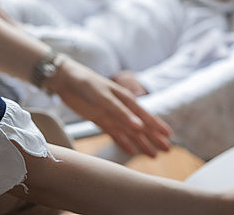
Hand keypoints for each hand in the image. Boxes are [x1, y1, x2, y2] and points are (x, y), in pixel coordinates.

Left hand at [46, 56, 172, 156]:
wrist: (65, 79)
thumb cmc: (86, 83)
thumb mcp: (104, 97)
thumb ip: (121, 112)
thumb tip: (140, 127)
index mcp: (125, 99)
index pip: (145, 116)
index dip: (157, 126)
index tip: (169, 135)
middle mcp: (120, 108)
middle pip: (140, 126)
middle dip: (153, 137)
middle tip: (167, 149)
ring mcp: (110, 114)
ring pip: (130, 132)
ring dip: (141, 143)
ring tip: (153, 155)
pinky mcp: (99, 118)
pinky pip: (115, 133)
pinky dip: (123, 143)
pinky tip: (131, 151)